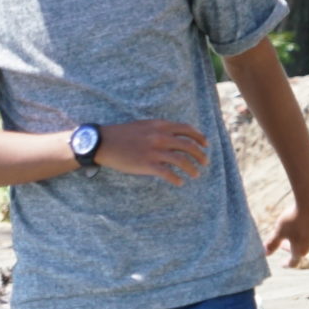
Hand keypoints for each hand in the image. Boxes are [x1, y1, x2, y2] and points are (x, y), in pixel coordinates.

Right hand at [95, 119, 209, 185]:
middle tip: (205, 162)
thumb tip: (175, 135)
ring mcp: (154, 151)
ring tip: (195, 175)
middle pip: (188, 146)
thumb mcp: (144, 125)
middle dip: (200, 155)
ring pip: (182, 161)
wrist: (103, 142)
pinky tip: (179, 182)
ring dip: (192, 169)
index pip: (187, 129)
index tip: (205, 145)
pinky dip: (176, 179)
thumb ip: (160, 129)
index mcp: (160, 125)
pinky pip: (168, 173)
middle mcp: (160, 137)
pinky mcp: (147, 164)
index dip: (199, 137)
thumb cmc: (122, 134)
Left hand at [266, 194, 308, 266]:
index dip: (287, 264)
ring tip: (290, 231)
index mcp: (301, 250)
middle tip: (282, 244)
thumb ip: (273, 243)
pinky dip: (304, 229)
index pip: (293, 262)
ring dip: (298, 238)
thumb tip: (265, 253)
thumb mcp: (279, 231)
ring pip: (307, 240)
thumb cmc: (294, 219)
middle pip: (301, 251)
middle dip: (291, 248)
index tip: (282, 264)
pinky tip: (300, 220)